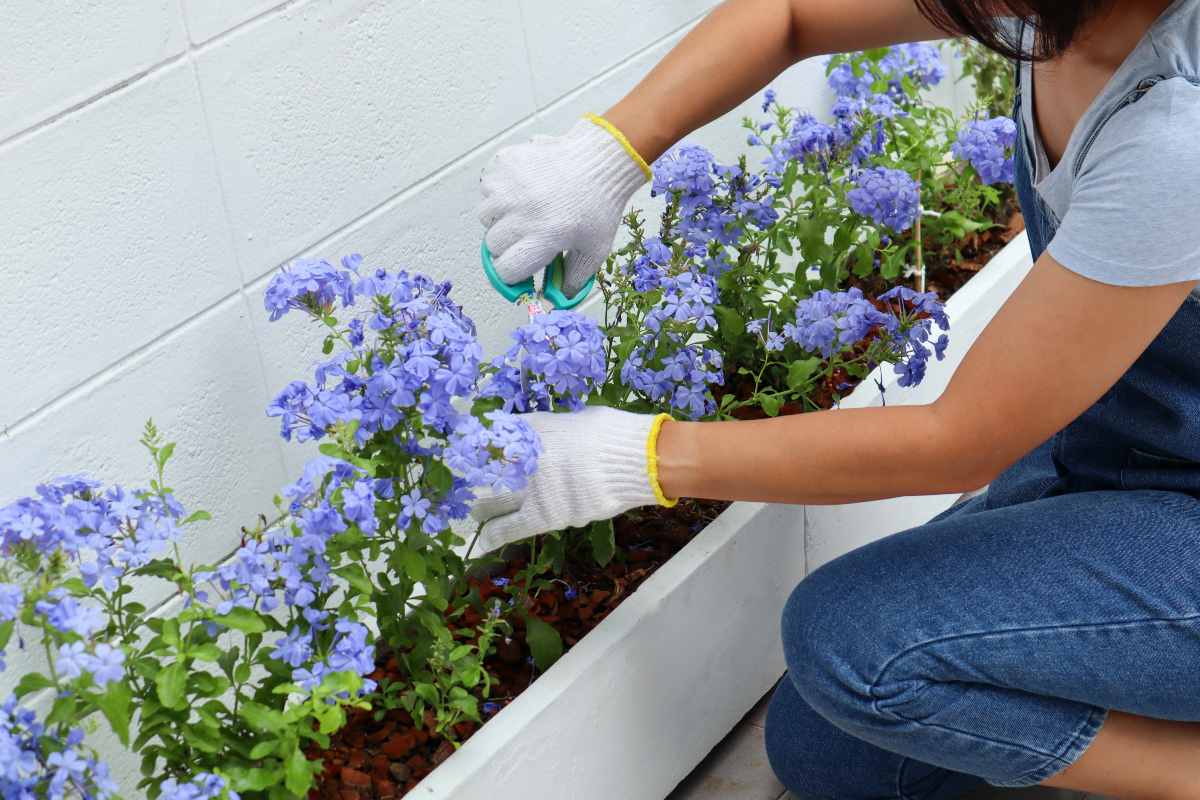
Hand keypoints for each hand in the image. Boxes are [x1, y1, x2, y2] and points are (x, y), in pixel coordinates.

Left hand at [469, 407, 674, 554]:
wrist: (634, 461)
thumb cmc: (609, 433)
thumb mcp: (572, 420)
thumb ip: (546, 428)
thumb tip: (526, 432)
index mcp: (534, 431)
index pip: (494, 437)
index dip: (478, 442)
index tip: (467, 445)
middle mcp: (526, 458)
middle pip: (489, 468)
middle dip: (476, 473)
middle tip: (465, 478)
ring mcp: (532, 486)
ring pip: (495, 498)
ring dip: (482, 505)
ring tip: (474, 509)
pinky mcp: (544, 515)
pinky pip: (512, 526)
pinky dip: (495, 534)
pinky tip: (482, 541)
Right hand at [476, 116, 648, 296]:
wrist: (599, 160)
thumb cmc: (598, 207)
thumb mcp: (594, 250)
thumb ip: (573, 280)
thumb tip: (554, 301)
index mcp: (545, 235)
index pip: (506, 269)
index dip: (513, 273)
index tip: (522, 268)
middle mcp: (523, 211)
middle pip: (493, 245)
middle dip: (508, 246)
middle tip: (529, 235)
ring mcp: (510, 185)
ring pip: (485, 216)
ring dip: (499, 218)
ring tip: (523, 210)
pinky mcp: (504, 163)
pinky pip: (487, 187)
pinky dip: (498, 191)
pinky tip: (522, 189)